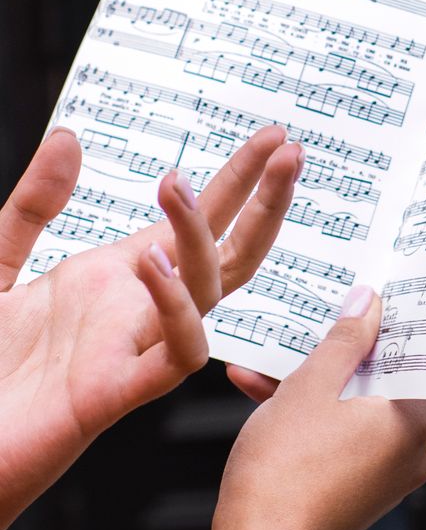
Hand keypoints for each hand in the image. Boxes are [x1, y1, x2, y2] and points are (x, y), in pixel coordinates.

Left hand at [0, 124, 300, 529]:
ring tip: (176, 184)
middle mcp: (135, 314)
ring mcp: (131, 352)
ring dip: (201, 239)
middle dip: (262, 202)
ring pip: (207, 296)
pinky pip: (176, 356)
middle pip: (226, 255)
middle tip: (288, 149)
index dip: (237, 180)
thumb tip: (70, 137)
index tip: (275, 135)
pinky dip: (177, 311)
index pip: (195, 225)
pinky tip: (153, 263)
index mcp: (114, 283)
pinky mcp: (113, 394)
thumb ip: (33, 206)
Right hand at [200, 287, 425, 529]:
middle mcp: (414, 452)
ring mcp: (388, 478)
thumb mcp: (311, 385)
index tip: (356, 298)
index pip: (406, 355)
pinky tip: (259, 397)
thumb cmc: (284, 466)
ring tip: (259, 365)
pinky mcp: (359, 495)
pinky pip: (340, 441)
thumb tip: (369, 303)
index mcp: (416, 420)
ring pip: (350, 411)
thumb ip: (344, 339)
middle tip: (300, 328)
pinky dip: (308, 421)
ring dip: (307, 387)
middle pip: (375, 383)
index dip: (376, 324)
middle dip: (329, 357)